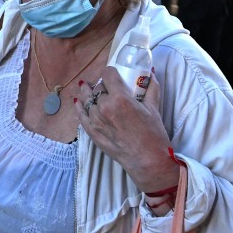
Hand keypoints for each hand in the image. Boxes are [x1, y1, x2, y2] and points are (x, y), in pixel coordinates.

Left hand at [75, 67, 176, 193]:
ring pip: (87, 99)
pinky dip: (79, 107)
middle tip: (107, 86)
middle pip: (98, 88)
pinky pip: (81, 115)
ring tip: (87, 87)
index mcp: (120, 98)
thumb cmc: (153, 134)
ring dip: (89, 93)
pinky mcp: (92, 131)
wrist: (146, 160)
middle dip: (103, 85)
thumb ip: (151, 87)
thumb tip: (150, 73)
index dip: (110, 72)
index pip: (108, 75)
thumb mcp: (154, 107)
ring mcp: (96, 120)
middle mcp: (104, 107)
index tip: (113, 74)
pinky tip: (78, 101)